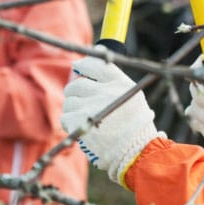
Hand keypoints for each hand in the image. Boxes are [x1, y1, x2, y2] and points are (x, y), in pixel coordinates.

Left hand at [61, 55, 162, 186]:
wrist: (137, 153)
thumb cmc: (135, 126)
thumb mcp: (132, 96)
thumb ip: (113, 77)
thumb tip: (95, 51)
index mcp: (120, 83)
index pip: (95, 63)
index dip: (83, 64)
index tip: (78, 67)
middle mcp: (106, 92)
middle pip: (77, 84)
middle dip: (76, 94)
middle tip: (84, 105)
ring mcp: (92, 107)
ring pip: (69, 101)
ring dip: (74, 110)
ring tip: (88, 121)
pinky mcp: (80, 123)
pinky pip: (66, 117)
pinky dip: (71, 124)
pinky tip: (84, 130)